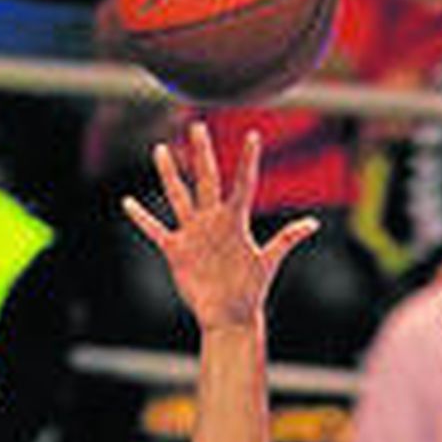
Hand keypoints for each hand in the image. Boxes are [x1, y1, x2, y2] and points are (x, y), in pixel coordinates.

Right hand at [122, 124, 316, 331]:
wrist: (229, 316)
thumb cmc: (251, 291)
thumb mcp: (268, 262)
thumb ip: (286, 239)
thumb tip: (312, 224)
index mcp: (235, 221)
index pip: (242, 183)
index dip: (248, 160)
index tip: (253, 134)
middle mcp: (212, 221)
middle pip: (205, 179)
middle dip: (201, 153)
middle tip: (197, 126)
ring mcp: (193, 233)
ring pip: (178, 196)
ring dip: (169, 174)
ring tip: (160, 149)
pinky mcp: (176, 250)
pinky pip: (156, 230)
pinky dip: (142, 218)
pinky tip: (128, 202)